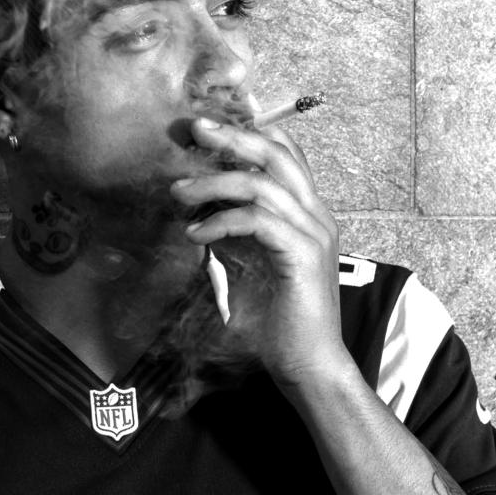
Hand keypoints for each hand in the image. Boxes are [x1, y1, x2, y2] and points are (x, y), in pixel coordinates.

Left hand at [172, 115, 350, 390]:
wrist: (307, 364)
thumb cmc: (279, 323)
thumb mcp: (250, 267)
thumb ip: (236, 237)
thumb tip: (202, 215)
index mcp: (308, 215)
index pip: (286, 156)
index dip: (250, 134)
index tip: (209, 129)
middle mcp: (317, 217)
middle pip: (278, 155)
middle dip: (234, 137)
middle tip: (196, 129)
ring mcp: (314, 234)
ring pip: (263, 184)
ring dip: (213, 184)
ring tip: (178, 194)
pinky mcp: (303, 256)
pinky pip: (259, 220)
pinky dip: (222, 222)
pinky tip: (196, 235)